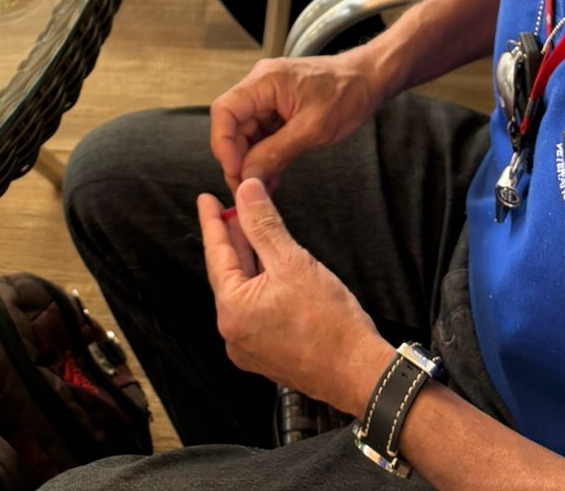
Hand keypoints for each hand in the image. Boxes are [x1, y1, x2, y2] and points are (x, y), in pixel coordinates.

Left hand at [199, 178, 392, 412]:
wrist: (358, 372)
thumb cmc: (329, 321)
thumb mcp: (293, 261)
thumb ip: (264, 224)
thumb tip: (246, 191)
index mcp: (232, 310)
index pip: (217, 254)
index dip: (213, 222)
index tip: (206, 200)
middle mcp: (233, 333)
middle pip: (229, 273)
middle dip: (233, 239)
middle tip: (231, 209)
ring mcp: (249, 348)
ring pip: (243, 292)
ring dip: (249, 261)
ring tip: (251, 231)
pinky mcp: (267, 354)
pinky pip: (255, 310)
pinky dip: (260, 284)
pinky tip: (270, 268)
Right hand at [209, 54, 379, 193]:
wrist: (368, 80)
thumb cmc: (347, 94)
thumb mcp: (312, 129)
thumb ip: (276, 152)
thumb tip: (247, 175)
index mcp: (265, 81)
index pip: (225, 110)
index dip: (223, 143)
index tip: (235, 172)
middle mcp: (261, 86)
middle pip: (232, 125)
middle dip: (237, 159)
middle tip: (247, 190)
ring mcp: (268, 97)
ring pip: (245, 133)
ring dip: (251, 161)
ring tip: (262, 188)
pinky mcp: (278, 109)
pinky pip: (261, 134)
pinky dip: (263, 156)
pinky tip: (270, 177)